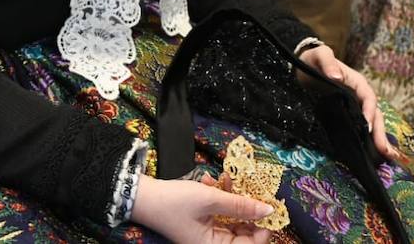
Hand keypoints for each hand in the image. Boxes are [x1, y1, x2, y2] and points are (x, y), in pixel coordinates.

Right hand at [130, 175, 271, 242]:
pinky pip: (221, 213)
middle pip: (244, 232)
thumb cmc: (174, 202)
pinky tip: (214, 182)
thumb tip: (268, 211)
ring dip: (233, 199)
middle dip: (248, 208)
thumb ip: (240, 205)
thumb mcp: (210, 200)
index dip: (263, 227)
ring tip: (226, 180)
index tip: (270, 206)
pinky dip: (221, 198)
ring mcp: (207, 233)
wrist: (143, 196)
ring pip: (233, 219)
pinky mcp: (202, 222)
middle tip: (250, 187)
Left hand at [299, 45, 399, 159]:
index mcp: (357, 82)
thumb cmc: (313, 60)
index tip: (367, 127)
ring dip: (378, 140)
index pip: (368, 97)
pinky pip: (358, 129)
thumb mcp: (320, 55)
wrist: (303, 68)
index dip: (369, 111)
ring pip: (370, 124)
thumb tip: (336, 75)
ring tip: (386, 158)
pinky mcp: (345, 117)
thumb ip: (327, 62)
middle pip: (374, 115)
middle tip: (386, 152)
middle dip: (380, 133)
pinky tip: (369, 156)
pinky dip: (365, 142)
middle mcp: (359, 96)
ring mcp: (354, 108)